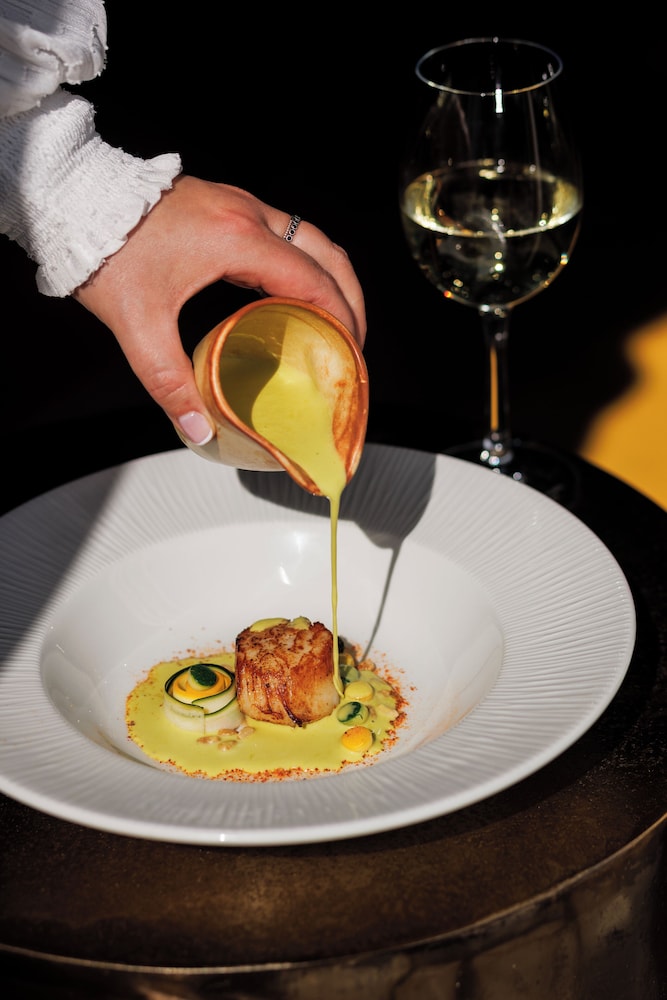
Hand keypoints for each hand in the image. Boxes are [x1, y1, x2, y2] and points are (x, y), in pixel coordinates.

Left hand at [74, 175, 366, 444]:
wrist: (74, 199)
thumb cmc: (105, 252)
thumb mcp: (137, 326)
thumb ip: (171, 383)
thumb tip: (199, 429)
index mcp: (237, 239)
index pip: (313, 281)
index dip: (341, 320)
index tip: (350, 355)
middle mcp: (248, 215)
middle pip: (329, 254)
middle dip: (351, 299)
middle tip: (353, 343)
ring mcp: (240, 205)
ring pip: (313, 238)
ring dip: (331, 279)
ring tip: (335, 321)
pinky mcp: (227, 206)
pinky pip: (286, 234)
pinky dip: (305, 266)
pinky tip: (293, 297)